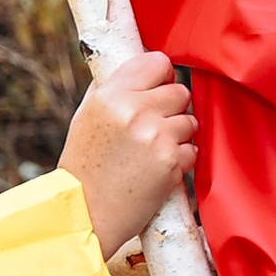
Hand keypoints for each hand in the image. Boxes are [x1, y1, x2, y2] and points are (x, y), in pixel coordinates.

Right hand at [57, 50, 196, 261]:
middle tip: (153, 130)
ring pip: (190, 120)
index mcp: (110, 95)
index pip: (157, 62)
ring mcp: (155, 136)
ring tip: (151, 153)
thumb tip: (141, 67)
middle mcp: (134, 110)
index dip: (162, 77)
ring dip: (178, 135)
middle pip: (180, 91)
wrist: (84, 214)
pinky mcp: (171, 162)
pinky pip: (192, 149)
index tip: (158, 90)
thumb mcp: (86, 117)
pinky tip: (156, 171)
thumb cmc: (83, 167)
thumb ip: (112, 89)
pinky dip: (180, 161)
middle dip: (171, 109)